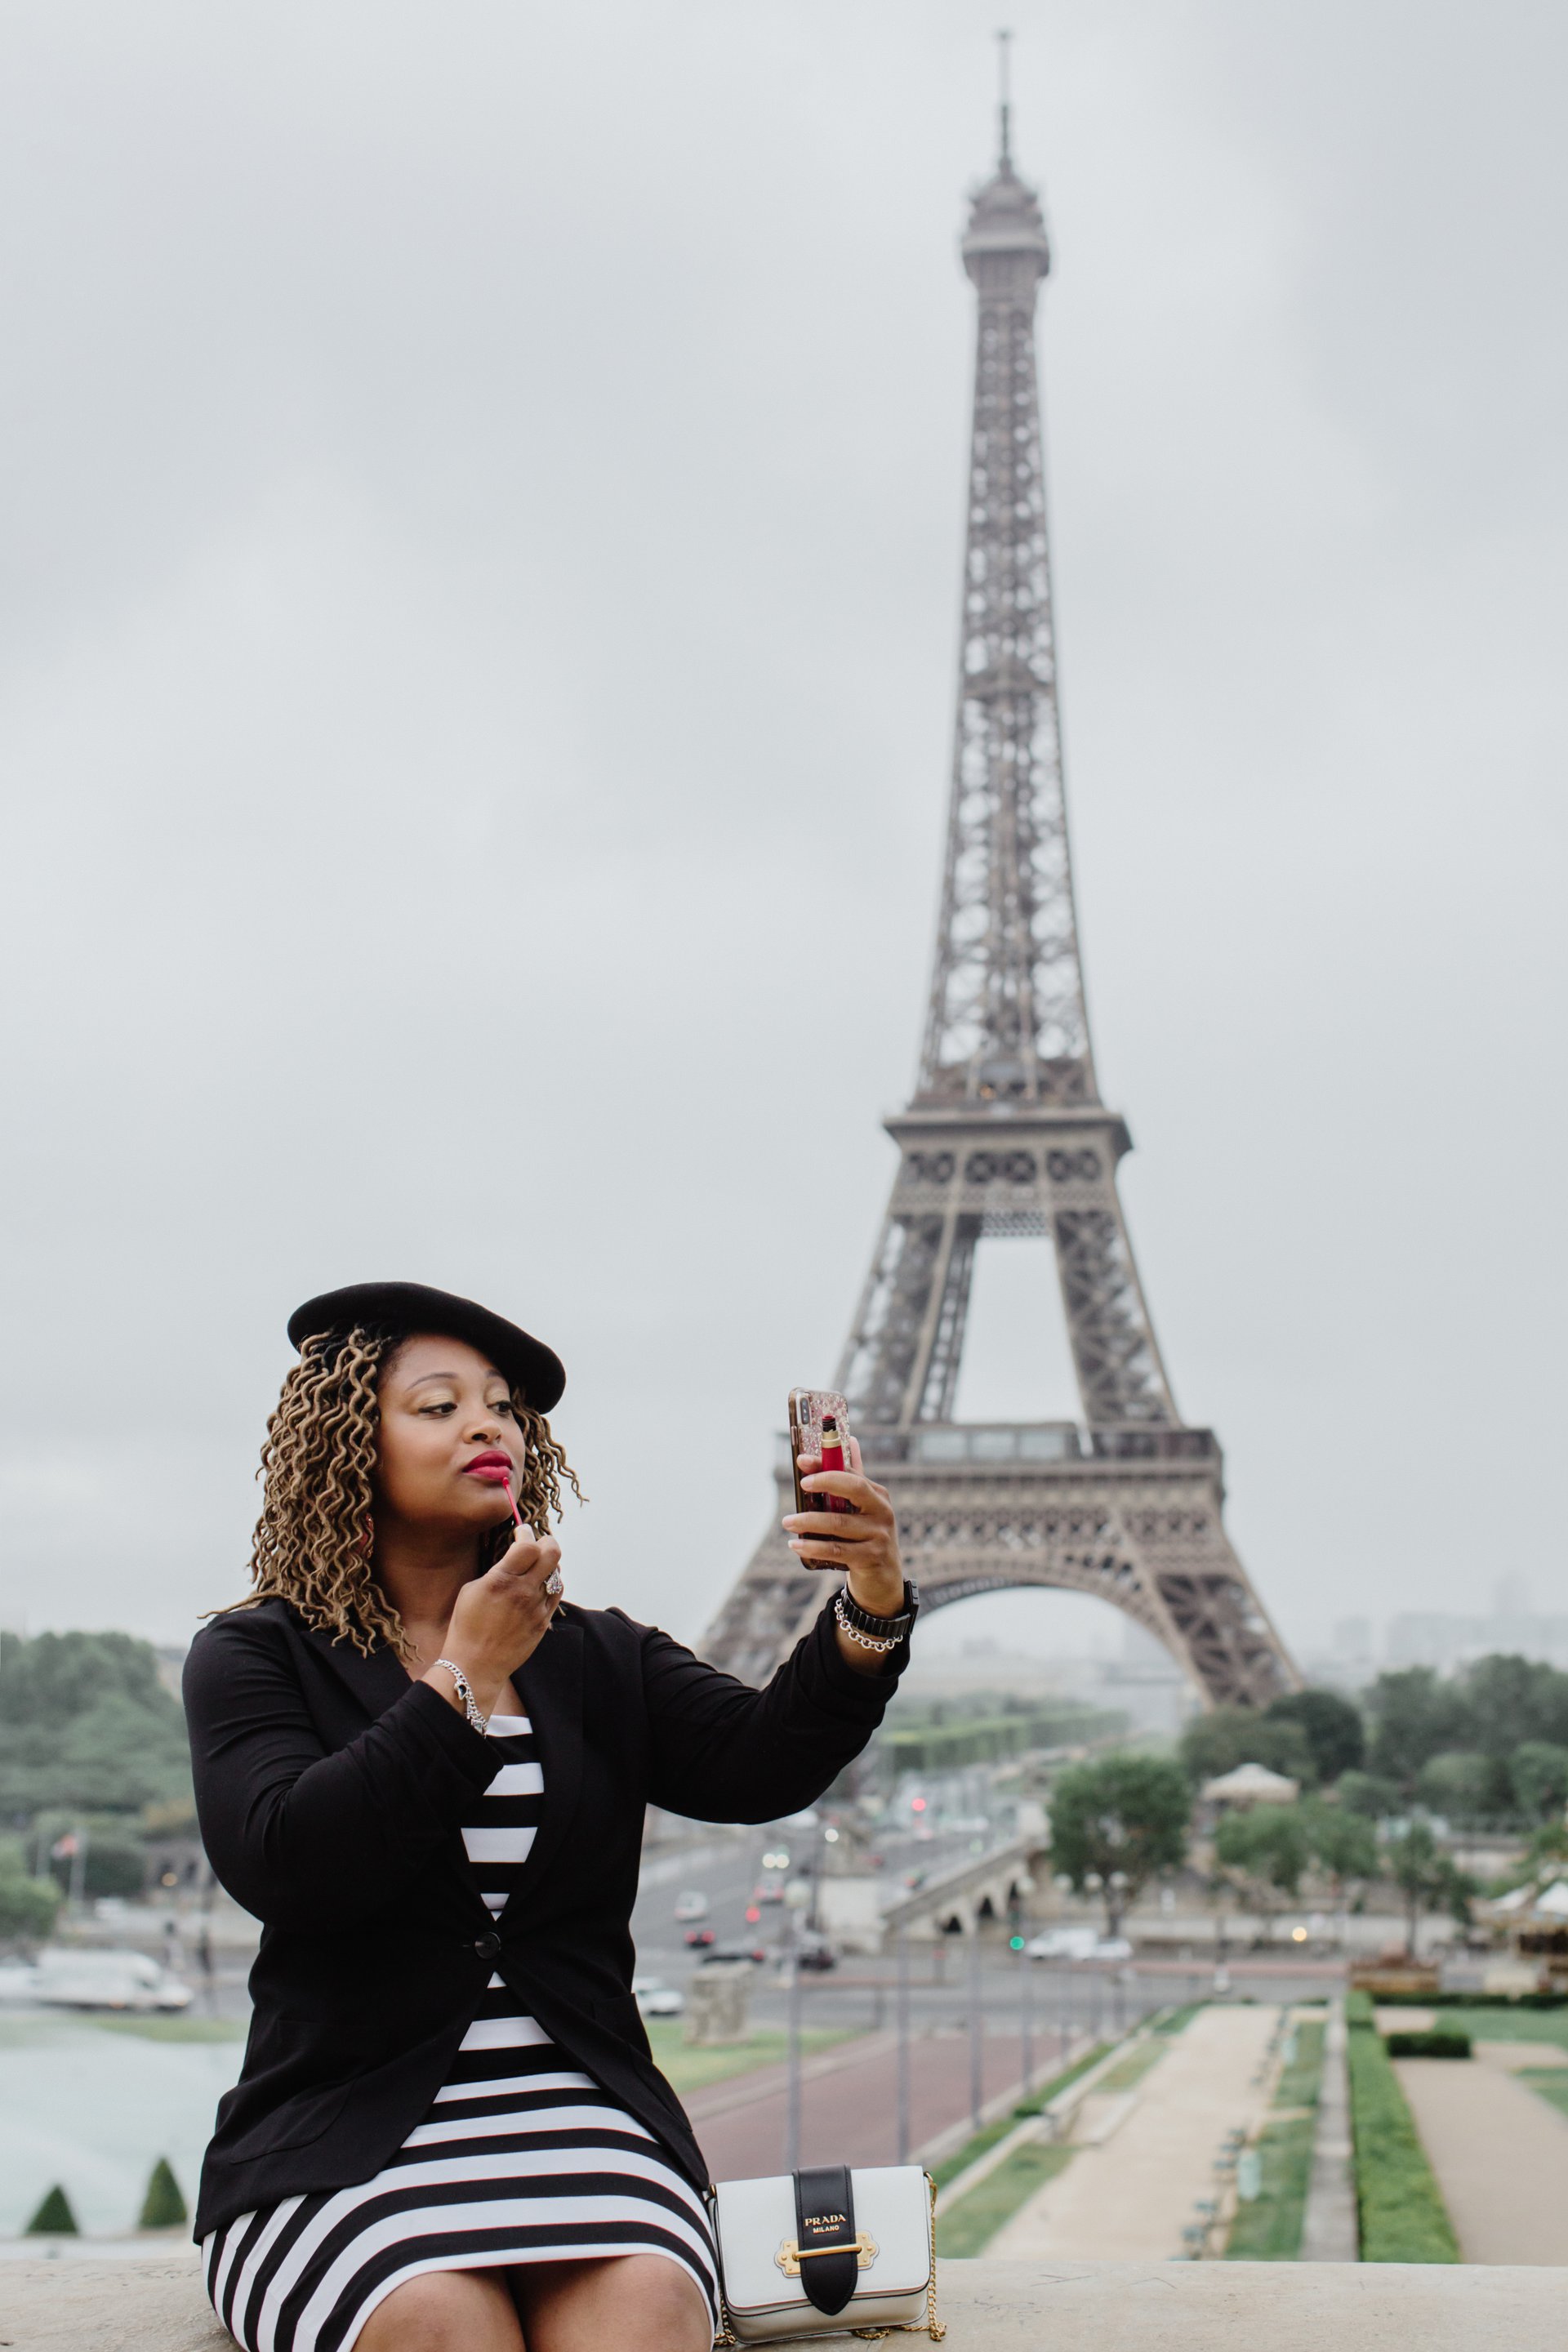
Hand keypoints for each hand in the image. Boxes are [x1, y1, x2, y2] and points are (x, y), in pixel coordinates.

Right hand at [422, 1532, 563, 1720]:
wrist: (475, 1665)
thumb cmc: (465, 1627)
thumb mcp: (471, 1591)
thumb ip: (495, 1571)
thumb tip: (511, 1558)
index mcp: (501, 1581)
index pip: (528, 1545)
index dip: (526, 1533)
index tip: (522, 1532)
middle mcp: (522, 1592)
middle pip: (552, 1553)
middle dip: (546, 1541)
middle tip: (537, 1543)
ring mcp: (536, 1608)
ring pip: (557, 1573)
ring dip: (548, 1565)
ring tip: (536, 1566)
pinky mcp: (543, 1622)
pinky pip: (555, 1594)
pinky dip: (550, 1584)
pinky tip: (539, 1586)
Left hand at [784, 1435, 904, 1618]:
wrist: (883, 1578)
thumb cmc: (867, 1535)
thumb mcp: (863, 1507)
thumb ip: (854, 1476)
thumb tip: (850, 1438)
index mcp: (877, 1494)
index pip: (850, 1472)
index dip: (825, 1464)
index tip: (801, 1461)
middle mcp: (882, 1511)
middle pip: (853, 1489)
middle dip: (825, 1482)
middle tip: (800, 1485)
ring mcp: (879, 1535)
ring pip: (839, 1523)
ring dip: (809, 1522)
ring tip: (787, 1522)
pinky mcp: (871, 1558)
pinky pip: (837, 1550)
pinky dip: (813, 1546)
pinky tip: (795, 1545)